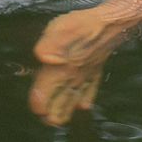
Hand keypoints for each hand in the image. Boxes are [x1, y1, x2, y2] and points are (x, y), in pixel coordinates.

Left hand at [29, 6, 129, 125]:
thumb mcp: (57, 31)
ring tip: (54, 116)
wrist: (108, 25)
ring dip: (63, 113)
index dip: (35, 105)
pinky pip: (89, 94)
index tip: (33, 103)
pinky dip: (83, 103)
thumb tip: (41, 57)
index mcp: (58, 73)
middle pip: (57, 110)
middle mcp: (70, 81)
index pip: (43, 101)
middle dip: (48, 116)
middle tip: (41, 112)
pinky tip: (81, 106)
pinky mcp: (93, 75)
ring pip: (72, 105)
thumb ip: (46, 46)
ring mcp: (84, 80)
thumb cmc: (80, 27)